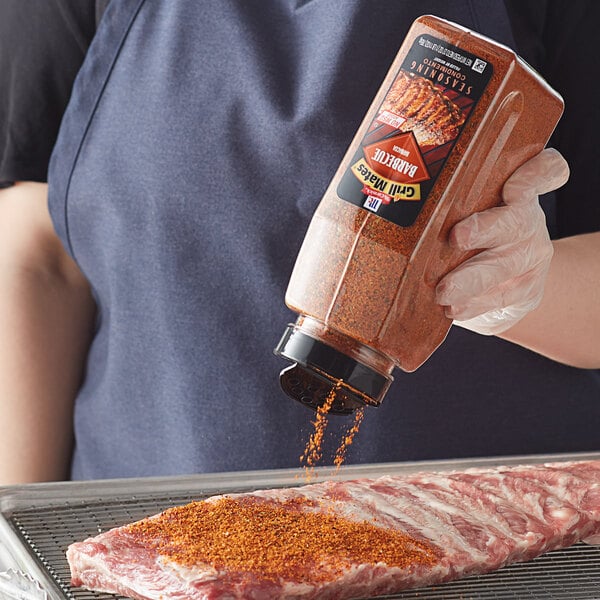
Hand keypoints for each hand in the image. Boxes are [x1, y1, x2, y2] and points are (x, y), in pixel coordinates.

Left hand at [435, 148, 569, 334]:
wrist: (504, 281)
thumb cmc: (470, 235)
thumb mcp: (462, 210)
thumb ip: (442, 201)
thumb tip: (382, 196)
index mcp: (516, 191)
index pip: (545, 171)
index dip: (537, 175)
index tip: (513, 186)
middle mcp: (528, 221)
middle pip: (518, 219)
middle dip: (485, 228)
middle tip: (456, 238)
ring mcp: (530, 257)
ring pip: (507, 265)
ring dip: (473, 278)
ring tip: (444, 292)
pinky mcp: (526, 291)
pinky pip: (501, 298)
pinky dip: (474, 304)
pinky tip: (453, 309)